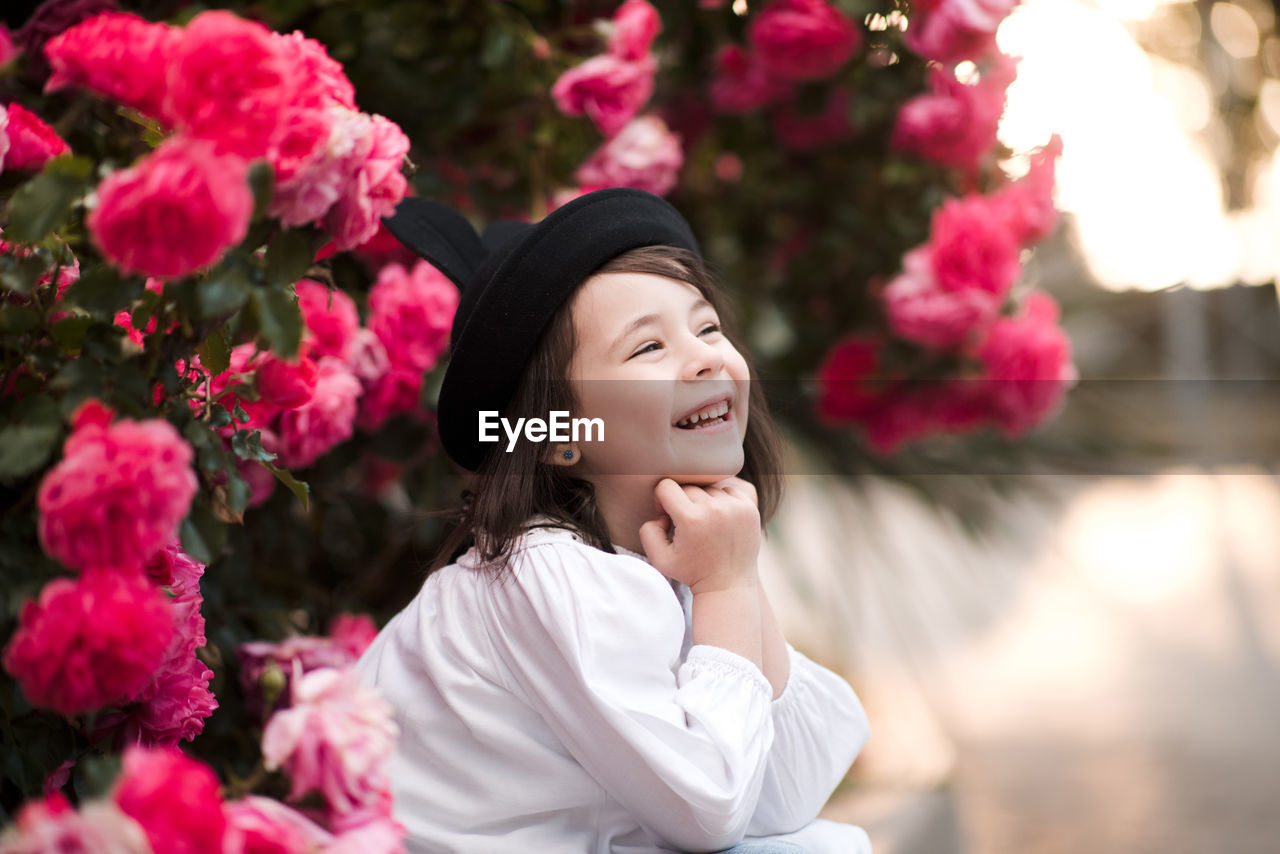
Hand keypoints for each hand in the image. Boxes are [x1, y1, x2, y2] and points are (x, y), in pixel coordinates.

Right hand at [638, 477, 760, 593]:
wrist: (728, 585)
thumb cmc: (692, 572)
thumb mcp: (659, 558)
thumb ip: (647, 531)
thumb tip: (662, 513)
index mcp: (690, 519)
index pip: (666, 486)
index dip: (661, 500)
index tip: (668, 516)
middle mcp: (714, 509)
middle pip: (687, 486)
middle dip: (682, 502)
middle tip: (687, 524)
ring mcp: (735, 507)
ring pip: (708, 488)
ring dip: (703, 501)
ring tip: (704, 524)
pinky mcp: (749, 508)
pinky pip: (729, 490)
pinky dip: (722, 501)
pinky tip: (719, 520)